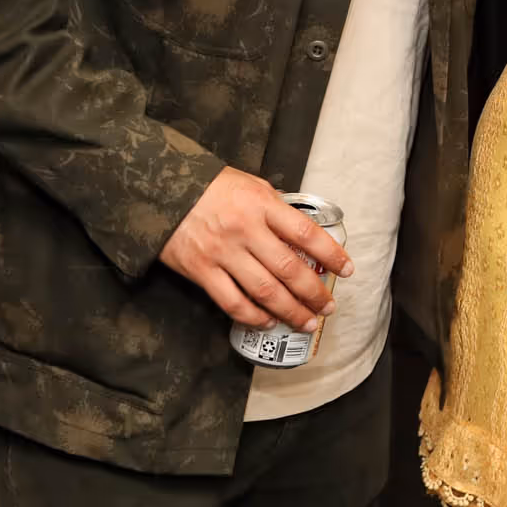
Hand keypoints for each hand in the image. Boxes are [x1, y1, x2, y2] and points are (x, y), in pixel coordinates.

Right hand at [158, 167, 352, 329]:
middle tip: (328, 307)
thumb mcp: (249, 184)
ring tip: (306, 321)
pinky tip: (267, 322)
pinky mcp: (200, 270)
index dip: (331, 254)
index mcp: (262, 204)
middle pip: (289, 269)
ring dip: (290, 311)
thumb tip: (300, 231)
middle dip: (314, 293)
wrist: (160, 187)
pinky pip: (232, 302)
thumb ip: (274, 207)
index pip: (306, 233)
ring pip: (265, 291)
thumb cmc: (209, 186)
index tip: (347, 269)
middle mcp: (245, 229)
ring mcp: (222, 252)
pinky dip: (253, 317)